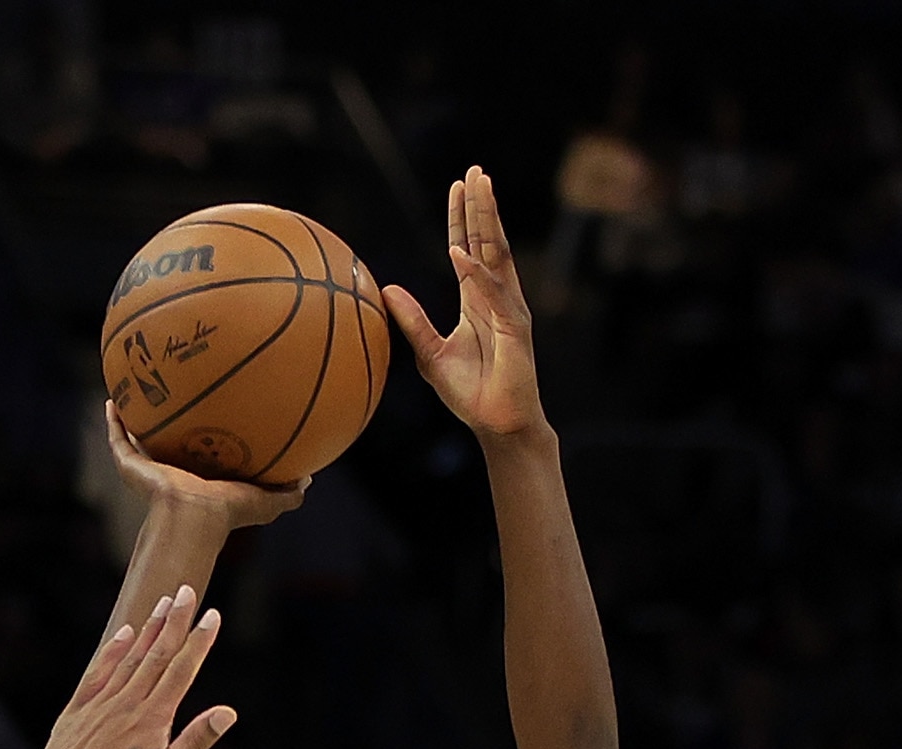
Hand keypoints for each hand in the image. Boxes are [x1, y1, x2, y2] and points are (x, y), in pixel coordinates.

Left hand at [22, 586, 231, 748]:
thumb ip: (194, 741)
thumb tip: (227, 712)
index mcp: (153, 718)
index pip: (181, 670)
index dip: (198, 641)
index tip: (212, 615)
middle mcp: (128, 702)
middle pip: (157, 654)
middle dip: (175, 621)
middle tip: (188, 591)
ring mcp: (101, 702)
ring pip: (130, 657)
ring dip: (149, 628)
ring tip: (164, 602)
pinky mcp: (78, 707)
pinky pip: (99, 670)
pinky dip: (113, 649)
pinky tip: (125, 633)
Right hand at [106, 403, 312, 529]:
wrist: (195, 515)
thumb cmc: (229, 511)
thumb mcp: (269, 500)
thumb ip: (290, 492)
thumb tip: (310, 477)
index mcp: (200, 481)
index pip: (198, 456)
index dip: (201, 435)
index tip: (206, 412)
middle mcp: (172, 473)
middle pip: (164, 444)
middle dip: (164, 424)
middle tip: (167, 393)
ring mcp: (148, 470)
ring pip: (135, 440)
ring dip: (131, 419)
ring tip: (130, 391)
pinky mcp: (130, 468)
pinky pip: (118, 439)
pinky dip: (113, 421)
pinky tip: (112, 399)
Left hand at [383, 166, 545, 440]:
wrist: (498, 423)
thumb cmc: (470, 392)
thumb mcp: (429, 354)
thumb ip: (412, 321)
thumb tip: (387, 291)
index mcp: (478, 300)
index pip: (470, 249)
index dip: (463, 219)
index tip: (458, 187)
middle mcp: (497, 297)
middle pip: (488, 241)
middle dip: (482, 206)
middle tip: (474, 171)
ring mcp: (509, 309)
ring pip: (497, 255)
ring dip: (487, 221)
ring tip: (479, 189)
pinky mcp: (514, 328)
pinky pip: (493, 294)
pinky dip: (477, 273)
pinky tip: (461, 252)